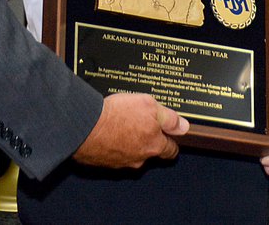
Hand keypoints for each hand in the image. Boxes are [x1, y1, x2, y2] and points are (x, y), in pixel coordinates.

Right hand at [74, 92, 188, 169]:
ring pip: (130, 153)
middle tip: (141, 124)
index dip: (171, 141)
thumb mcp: (149, 106)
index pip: (170, 150)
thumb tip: (183, 126)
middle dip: (148, 140)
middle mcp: (139, 158)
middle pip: (150, 151)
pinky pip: (111, 152)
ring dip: (127, 141)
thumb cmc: (117, 116)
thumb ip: (168, 117)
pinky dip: (111, 143)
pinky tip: (105, 130)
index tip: (169, 136)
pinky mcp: (102, 161)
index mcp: (153, 146)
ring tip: (120, 123)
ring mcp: (120, 162)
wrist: (85, 125)